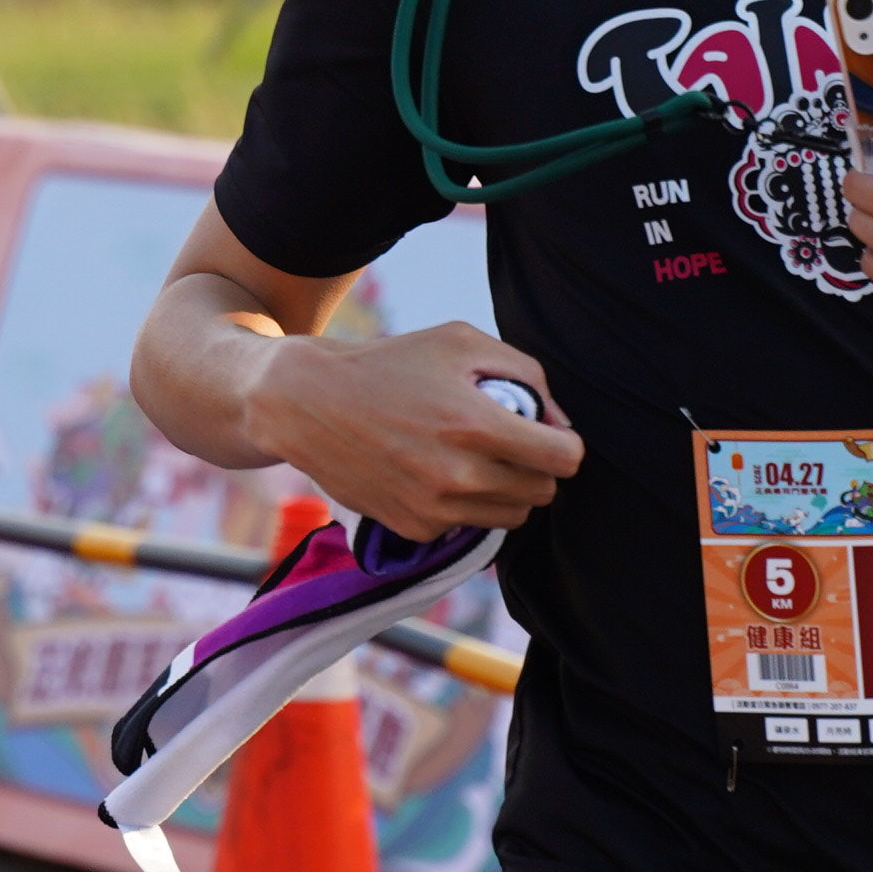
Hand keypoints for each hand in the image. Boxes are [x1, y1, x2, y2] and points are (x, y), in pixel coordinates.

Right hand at [244, 322, 582, 544]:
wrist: (307, 403)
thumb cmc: (389, 364)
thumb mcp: (460, 342)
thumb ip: (526, 374)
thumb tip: (560, 420)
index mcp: (476, 425)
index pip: (564, 459)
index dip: (565, 444)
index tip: (549, 433)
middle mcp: (459, 476)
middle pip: (543, 492)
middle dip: (536, 467)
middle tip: (509, 442)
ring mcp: (435, 509)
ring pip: (512, 516)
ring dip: (507, 489)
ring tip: (477, 457)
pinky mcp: (414, 529)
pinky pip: (469, 526)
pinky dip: (466, 504)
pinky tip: (438, 472)